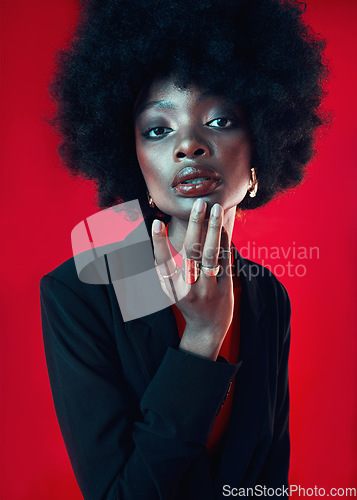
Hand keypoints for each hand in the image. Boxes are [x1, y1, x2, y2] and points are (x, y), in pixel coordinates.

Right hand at [152, 199, 233, 359]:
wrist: (207, 328)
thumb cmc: (186, 302)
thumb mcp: (170, 289)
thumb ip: (164, 267)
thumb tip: (154, 238)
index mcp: (172, 287)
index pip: (163, 262)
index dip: (159, 243)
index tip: (157, 223)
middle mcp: (189, 287)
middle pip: (191, 252)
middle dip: (195, 225)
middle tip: (198, 204)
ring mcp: (208, 287)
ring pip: (210, 254)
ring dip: (213, 229)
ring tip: (215, 208)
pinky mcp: (225, 287)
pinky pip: (224, 259)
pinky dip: (223, 241)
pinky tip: (222, 226)